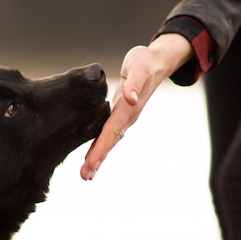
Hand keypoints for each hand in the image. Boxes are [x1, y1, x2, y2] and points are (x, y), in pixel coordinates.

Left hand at [80, 34, 193, 179]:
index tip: (90, 164)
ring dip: (97, 158)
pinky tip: (92, 158)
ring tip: (86, 175)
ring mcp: (123, 119)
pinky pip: (107, 135)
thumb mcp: (140, 67)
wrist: (155, 62)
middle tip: (85, 177)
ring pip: (108, 142)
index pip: (111, 132)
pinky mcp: (118, 116)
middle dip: (97, 160)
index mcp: (128, 109)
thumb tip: (130, 98)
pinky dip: (99, 148)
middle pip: (109, 142)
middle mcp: (126, 118)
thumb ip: (134, 83)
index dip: (100, 149)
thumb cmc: (145, 62)